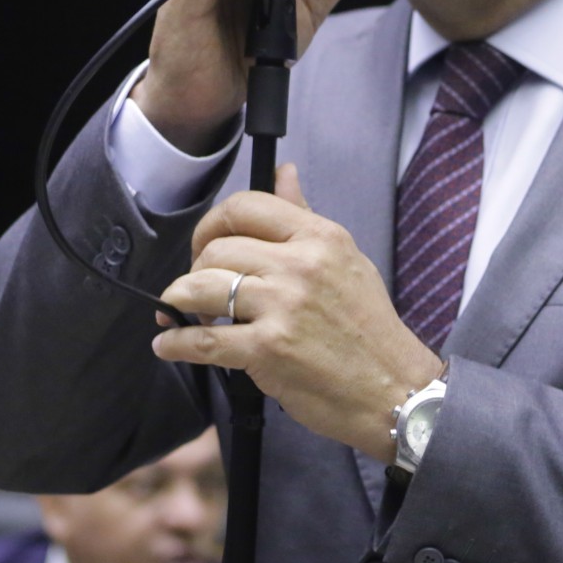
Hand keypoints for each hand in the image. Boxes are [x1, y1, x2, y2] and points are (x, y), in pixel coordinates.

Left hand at [151, 164, 440, 458]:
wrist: (394, 389)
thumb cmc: (369, 328)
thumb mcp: (345, 259)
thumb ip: (304, 216)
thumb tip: (283, 173)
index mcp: (319, 237)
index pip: (246, 206)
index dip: (213, 224)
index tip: (207, 245)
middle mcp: (300, 264)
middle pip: (217, 248)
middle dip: (195, 268)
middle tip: (199, 288)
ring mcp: (282, 307)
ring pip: (202, 286)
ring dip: (180, 300)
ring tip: (182, 312)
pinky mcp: (267, 350)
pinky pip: (203, 339)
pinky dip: (176, 343)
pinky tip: (168, 344)